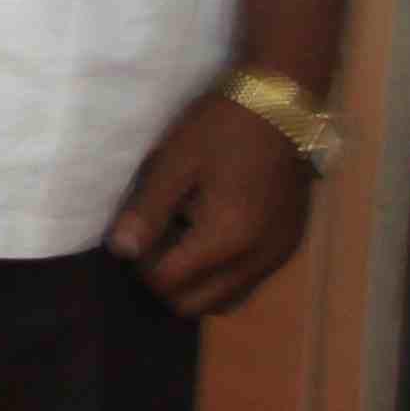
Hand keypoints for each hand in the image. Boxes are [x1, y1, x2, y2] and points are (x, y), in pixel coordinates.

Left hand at [107, 92, 318, 318]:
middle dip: (167, 281)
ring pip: (224, 300)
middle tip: (159, 237)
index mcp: (227, 240)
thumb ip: (146, 212)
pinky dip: (224, 271)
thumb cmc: (222, 129)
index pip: (168, 284)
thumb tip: (120, 251)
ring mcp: (278, 256)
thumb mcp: (174, 164)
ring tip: (187, 234)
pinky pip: (248, 281)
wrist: (282, 105)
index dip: (142, 265)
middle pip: (195, 305)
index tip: (140, 231)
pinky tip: (214, 230)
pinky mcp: (289, 246)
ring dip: (197, 281)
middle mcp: (258, 260)